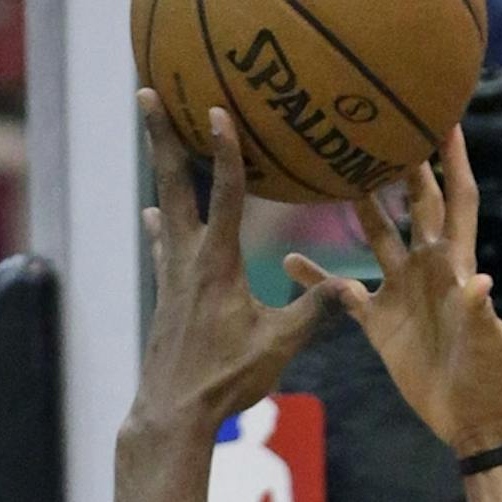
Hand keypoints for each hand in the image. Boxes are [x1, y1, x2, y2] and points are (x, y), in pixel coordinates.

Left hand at [131, 95, 347, 437]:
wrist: (173, 411)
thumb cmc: (227, 379)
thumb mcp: (278, 345)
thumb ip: (313, 312)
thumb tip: (354, 287)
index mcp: (218, 263)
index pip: (225, 194)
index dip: (226, 149)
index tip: (217, 107)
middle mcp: (187, 257)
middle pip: (175, 181)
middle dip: (164, 135)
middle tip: (147, 90)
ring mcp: (171, 272)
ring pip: (166, 203)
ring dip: (162, 167)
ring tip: (155, 132)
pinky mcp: (165, 291)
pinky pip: (164, 242)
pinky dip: (162, 220)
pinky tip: (155, 212)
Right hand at [286, 131, 501, 457]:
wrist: (470, 418)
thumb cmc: (487, 377)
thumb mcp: (485, 345)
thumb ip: (479, 314)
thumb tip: (480, 281)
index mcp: (455, 265)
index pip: (456, 199)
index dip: (454, 160)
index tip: (444, 117)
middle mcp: (426, 267)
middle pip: (413, 202)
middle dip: (401, 162)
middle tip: (375, 121)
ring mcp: (400, 291)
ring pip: (375, 236)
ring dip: (357, 205)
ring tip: (329, 168)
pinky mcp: (379, 322)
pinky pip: (343, 292)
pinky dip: (318, 278)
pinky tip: (289, 260)